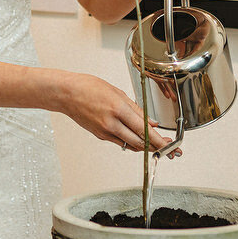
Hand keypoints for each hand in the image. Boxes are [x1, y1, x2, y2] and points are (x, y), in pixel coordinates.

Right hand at [58, 72, 179, 156]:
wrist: (66, 94)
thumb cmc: (88, 88)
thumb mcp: (117, 92)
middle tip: (170, 150)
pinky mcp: (100, 135)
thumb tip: (150, 122)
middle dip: (158, 147)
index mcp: (118, 109)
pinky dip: (132, 142)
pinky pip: (121, 142)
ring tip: (158, 146)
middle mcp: (111, 124)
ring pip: (131, 145)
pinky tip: (139, 140)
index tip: (171, 147)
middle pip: (140, 142)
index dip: (160, 141)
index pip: (144, 130)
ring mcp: (105, 132)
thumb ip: (136, 109)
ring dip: (146, 147)